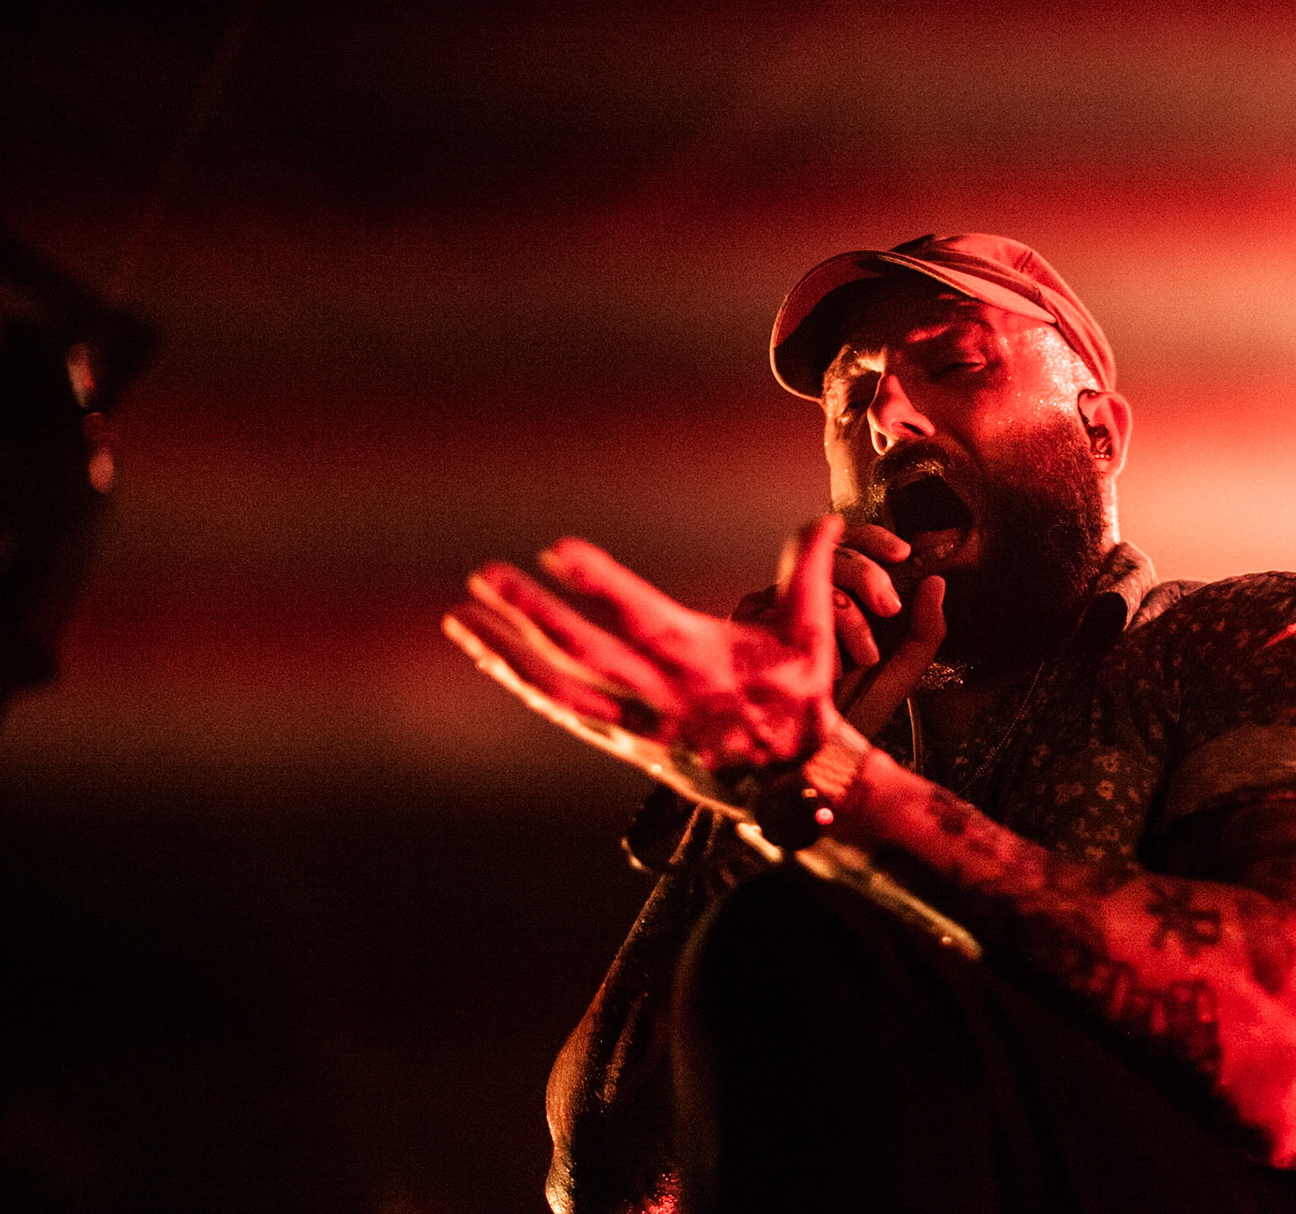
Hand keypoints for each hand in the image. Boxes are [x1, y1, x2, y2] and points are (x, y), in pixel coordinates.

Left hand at [447, 516, 842, 771]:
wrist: (792, 783)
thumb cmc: (800, 701)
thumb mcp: (811, 635)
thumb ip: (812, 572)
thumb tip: (826, 519)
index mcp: (700, 660)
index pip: (639, 615)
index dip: (599, 584)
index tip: (558, 551)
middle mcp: (658, 695)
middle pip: (580, 651)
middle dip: (528, 612)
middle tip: (485, 576)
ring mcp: (634, 724)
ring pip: (556, 687)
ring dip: (505, 652)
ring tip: (462, 618)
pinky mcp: (623, 743)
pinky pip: (563, 711)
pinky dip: (523, 683)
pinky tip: (492, 657)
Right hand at [733, 522, 943, 738]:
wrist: (816, 751)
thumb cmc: (854, 708)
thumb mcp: (901, 669)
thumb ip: (925, 629)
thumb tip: (936, 582)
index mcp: (840, 592)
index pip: (851, 544)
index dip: (875, 539)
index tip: (902, 553)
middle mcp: (802, 590)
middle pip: (834, 553)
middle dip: (869, 575)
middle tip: (889, 608)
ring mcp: (772, 602)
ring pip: (814, 580)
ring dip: (847, 619)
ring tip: (862, 657)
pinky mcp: (749, 621)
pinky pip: (785, 608)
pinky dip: (817, 639)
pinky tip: (825, 669)